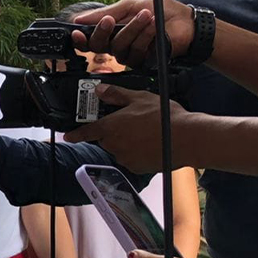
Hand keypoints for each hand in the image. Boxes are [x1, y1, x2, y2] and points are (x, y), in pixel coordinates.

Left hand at [63, 85, 192, 172]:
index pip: (86, 132)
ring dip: (126, 142)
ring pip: (119, 149)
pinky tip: (150, 144)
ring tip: (146, 132)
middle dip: (114, 132)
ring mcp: (124, 158)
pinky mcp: (136, 167)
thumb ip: (116, 95)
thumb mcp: (139, 98)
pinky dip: (136, 153)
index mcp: (110, 127)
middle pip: (105, 139)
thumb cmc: (165, 117)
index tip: (68, 136)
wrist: (188, 138)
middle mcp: (113, 145)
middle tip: (132, 123)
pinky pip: (131, 159)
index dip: (75, 134)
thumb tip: (99, 90)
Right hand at [69, 0, 193, 67]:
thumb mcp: (130, 5)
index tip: (76, 31)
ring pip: (118, 48)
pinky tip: (153, 27)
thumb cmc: (160, 11)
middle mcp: (117, 45)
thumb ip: (106, 12)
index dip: (80, 38)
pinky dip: (144, 37)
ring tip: (146, 15)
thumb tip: (79, 18)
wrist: (185, 22)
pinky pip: (135, 52)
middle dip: (103, 31)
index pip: (88, 40)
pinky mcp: (142, 62)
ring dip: (132, 29)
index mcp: (111, 31)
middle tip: (110, 20)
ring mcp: (129, 55)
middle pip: (98, 45)